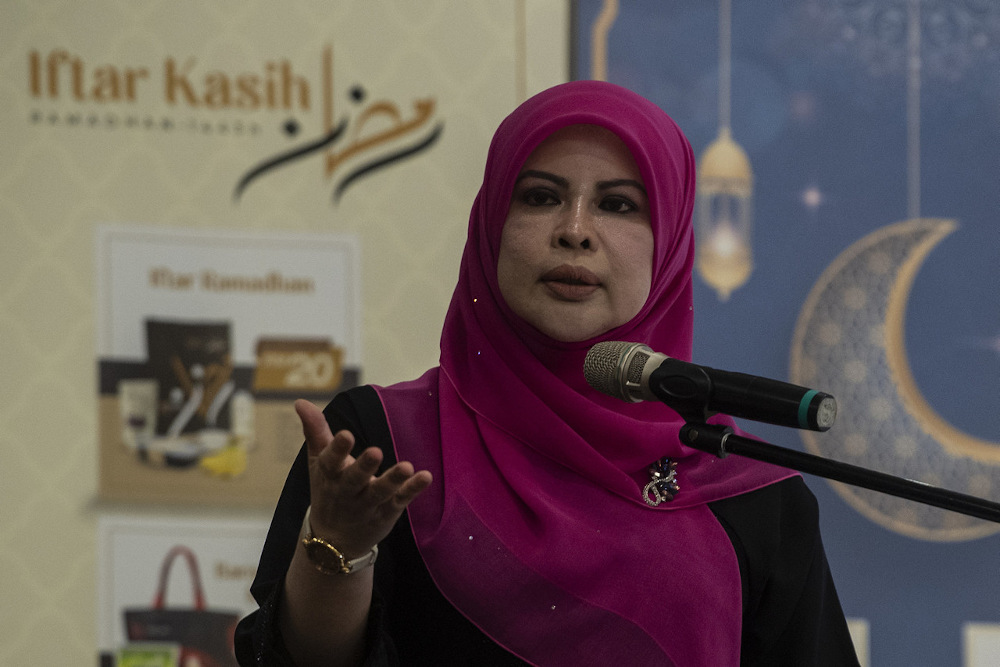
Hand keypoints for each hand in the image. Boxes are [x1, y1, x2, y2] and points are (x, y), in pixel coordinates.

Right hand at [295, 399, 432, 557]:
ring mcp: (367, 504)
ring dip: (392, 480)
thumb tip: (300, 401)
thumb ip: (315, 431)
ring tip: (407, 466)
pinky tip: (425, 477)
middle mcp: (346, 491)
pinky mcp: (386, 513)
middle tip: (376, 451)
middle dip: (364, 467)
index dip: (337, 449)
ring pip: (379, 492)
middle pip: (354, 479)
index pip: (330, 461)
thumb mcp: (318, 461)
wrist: (333, 542)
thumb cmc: (327, 489)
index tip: (346, 434)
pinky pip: (400, 501)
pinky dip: (412, 491)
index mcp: (329, 474)